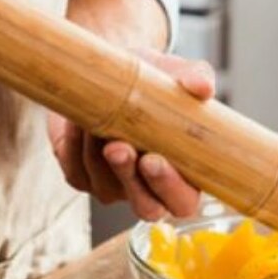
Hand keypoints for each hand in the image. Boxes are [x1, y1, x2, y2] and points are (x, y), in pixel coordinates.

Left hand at [48, 51, 216, 219]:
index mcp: (183, 176)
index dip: (170, 187)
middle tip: (118, 147)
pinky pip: (76, 170)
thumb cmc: (154, 82)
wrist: (112, 71)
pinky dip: (75, 145)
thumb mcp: (178, 75)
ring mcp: (113, 186)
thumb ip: (197, 80)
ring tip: (96, 116)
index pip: (182, 201)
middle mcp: (149, 188)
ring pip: (103, 185)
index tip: (154, 159)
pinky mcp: (81, 175)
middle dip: (129, 177)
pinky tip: (78, 121)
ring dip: (97, 152)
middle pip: (144, 206)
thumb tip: (202, 87)